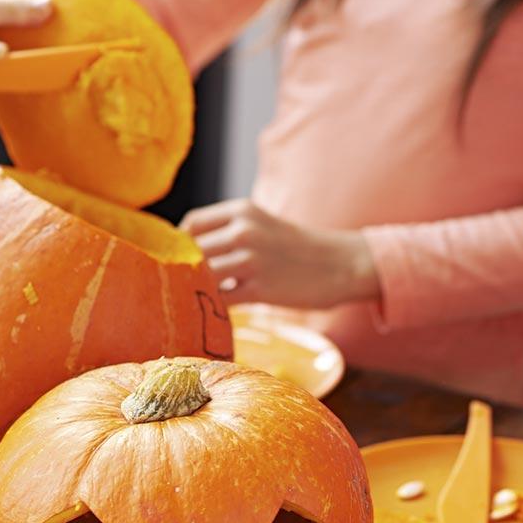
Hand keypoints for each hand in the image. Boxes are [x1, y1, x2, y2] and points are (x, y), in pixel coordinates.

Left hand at [180, 199, 380, 309]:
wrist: (341, 265)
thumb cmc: (298, 249)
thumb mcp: (263, 225)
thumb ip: (230, 232)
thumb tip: (190, 253)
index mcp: (242, 210)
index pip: (191, 223)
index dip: (182, 244)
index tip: (184, 261)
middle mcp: (244, 230)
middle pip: (193, 251)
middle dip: (184, 270)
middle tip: (181, 287)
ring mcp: (252, 260)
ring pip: (202, 275)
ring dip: (195, 290)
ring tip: (195, 301)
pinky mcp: (260, 288)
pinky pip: (221, 299)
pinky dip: (213, 307)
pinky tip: (216, 312)